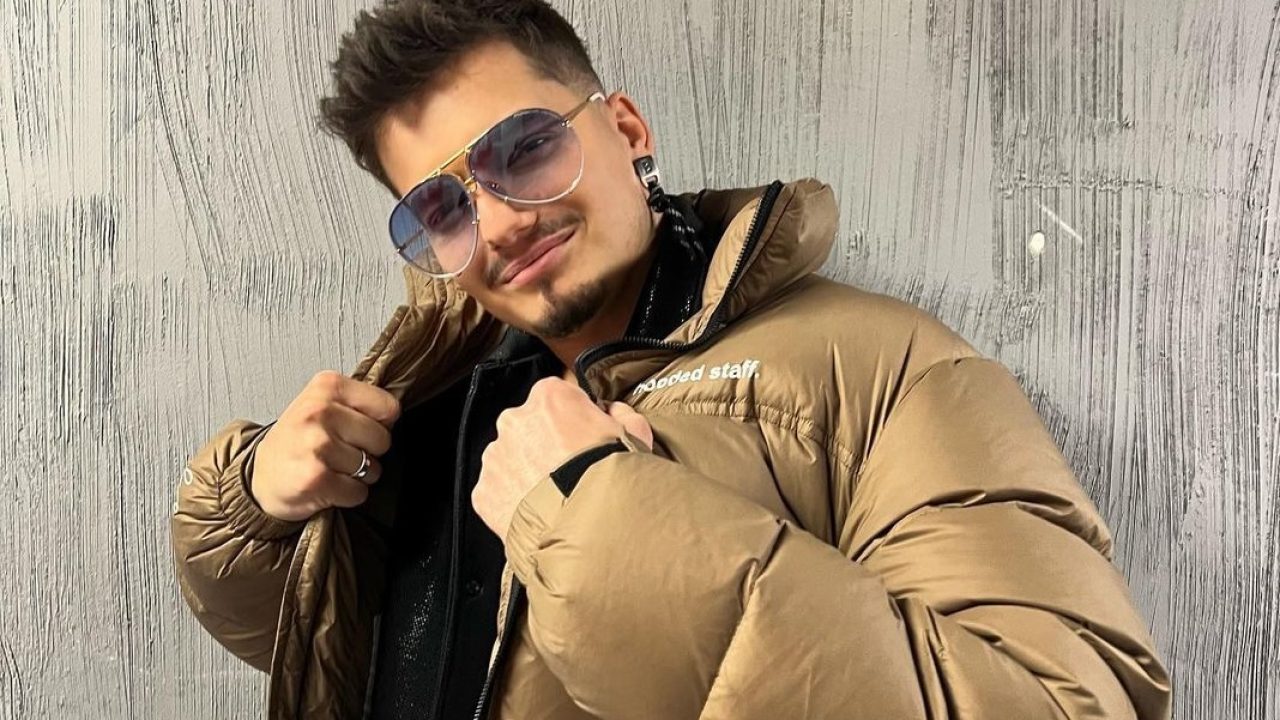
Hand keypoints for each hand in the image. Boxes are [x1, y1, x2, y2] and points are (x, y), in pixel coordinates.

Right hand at [251, 370, 400, 521]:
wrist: (260, 477)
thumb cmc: (295, 442)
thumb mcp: (321, 404)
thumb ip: (357, 403)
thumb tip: (395, 414)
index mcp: (327, 385)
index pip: (389, 407)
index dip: (380, 425)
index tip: (358, 430)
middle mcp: (320, 411)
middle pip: (383, 439)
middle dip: (369, 453)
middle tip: (340, 453)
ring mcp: (317, 444)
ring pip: (372, 467)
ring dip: (358, 476)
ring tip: (331, 469)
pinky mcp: (316, 477)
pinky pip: (358, 491)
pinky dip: (348, 495)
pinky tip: (327, 485)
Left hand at [473, 378, 652, 540]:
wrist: (587, 524)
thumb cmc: (611, 476)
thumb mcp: (635, 434)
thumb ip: (621, 414)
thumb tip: (614, 413)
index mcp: (550, 396)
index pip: (558, 397)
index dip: (575, 419)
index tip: (584, 438)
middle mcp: (515, 419)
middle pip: (529, 426)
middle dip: (545, 444)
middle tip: (570, 470)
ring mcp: (496, 456)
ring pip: (510, 459)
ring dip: (527, 472)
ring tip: (554, 496)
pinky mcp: (484, 491)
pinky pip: (498, 491)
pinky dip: (514, 500)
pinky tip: (539, 512)